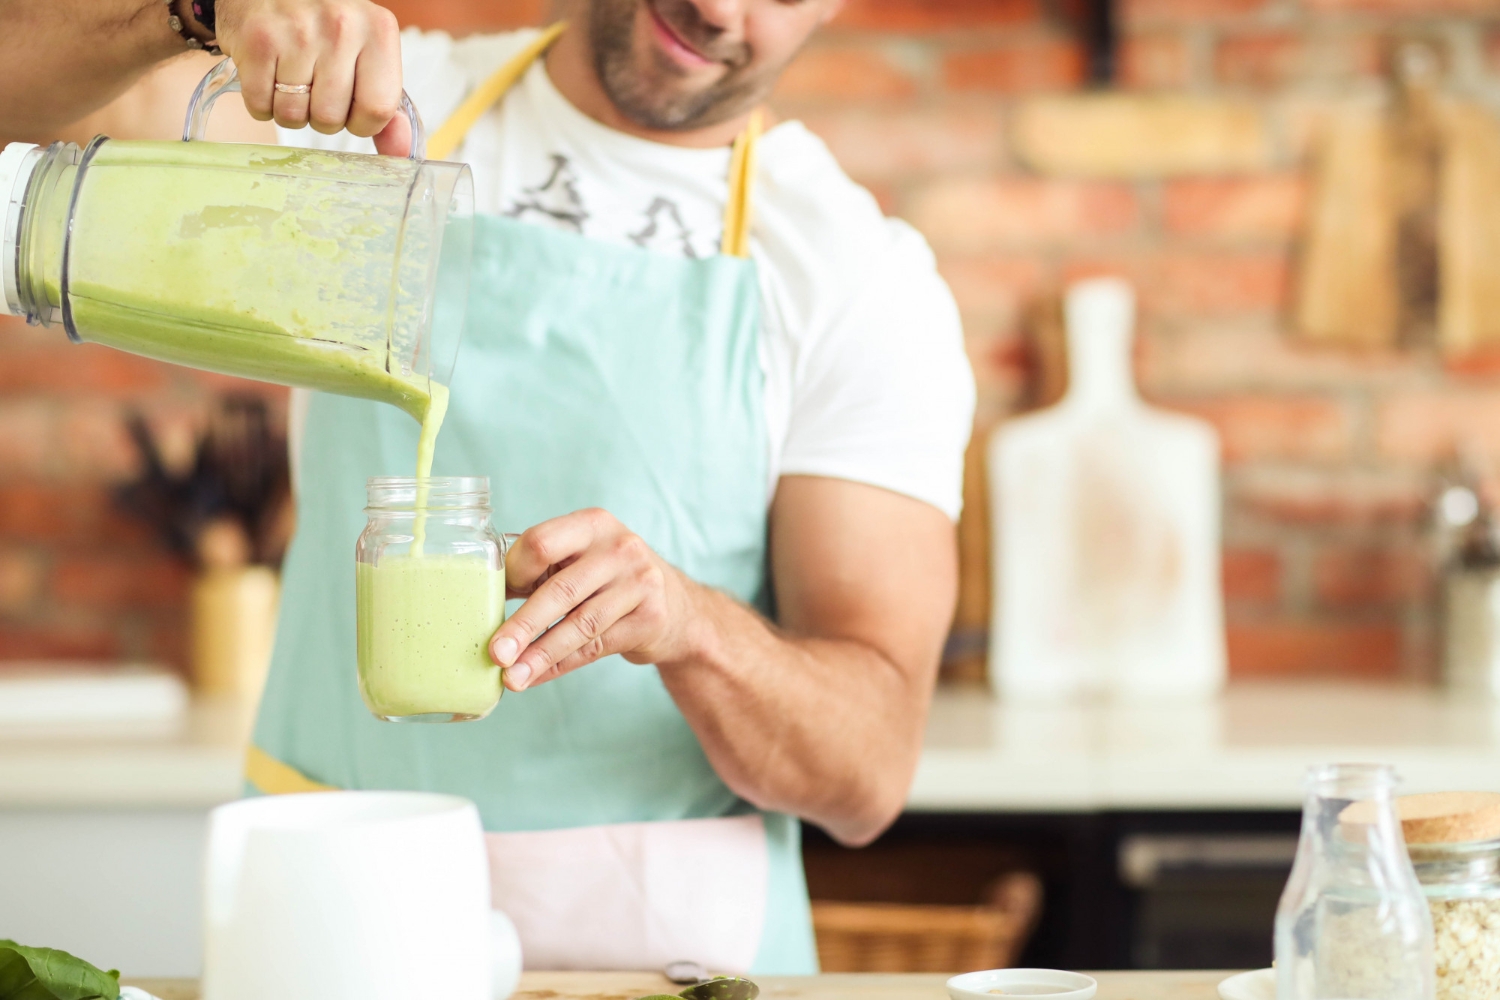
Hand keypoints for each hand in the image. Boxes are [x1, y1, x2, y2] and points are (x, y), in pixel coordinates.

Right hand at [214, 0, 410, 154]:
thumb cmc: (327, 31)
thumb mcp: (368, 56)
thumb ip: (384, 106)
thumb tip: (401, 152)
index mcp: (379, 30)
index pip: (377, 109)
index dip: (361, 123)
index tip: (351, 107)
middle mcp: (341, 25)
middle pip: (331, 117)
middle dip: (321, 117)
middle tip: (314, 88)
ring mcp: (297, 31)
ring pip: (293, 115)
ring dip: (290, 112)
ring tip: (291, 81)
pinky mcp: (258, 39)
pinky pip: (260, 105)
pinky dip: (261, 103)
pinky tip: (268, 76)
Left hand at [488, 509, 701, 691]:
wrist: (675, 605)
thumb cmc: (608, 579)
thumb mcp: (579, 560)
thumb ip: (539, 571)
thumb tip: (482, 601)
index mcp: (592, 523)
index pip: (542, 542)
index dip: (515, 572)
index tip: (496, 598)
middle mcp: (620, 547)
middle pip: (560, 589)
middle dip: (523, 625)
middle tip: (495, 653)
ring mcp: (640, 582)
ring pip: (580, 624)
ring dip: (540, 655)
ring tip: (512, 678)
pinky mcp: (650, 618)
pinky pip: (596, 647)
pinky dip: (562, 665)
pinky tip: (537, 676)